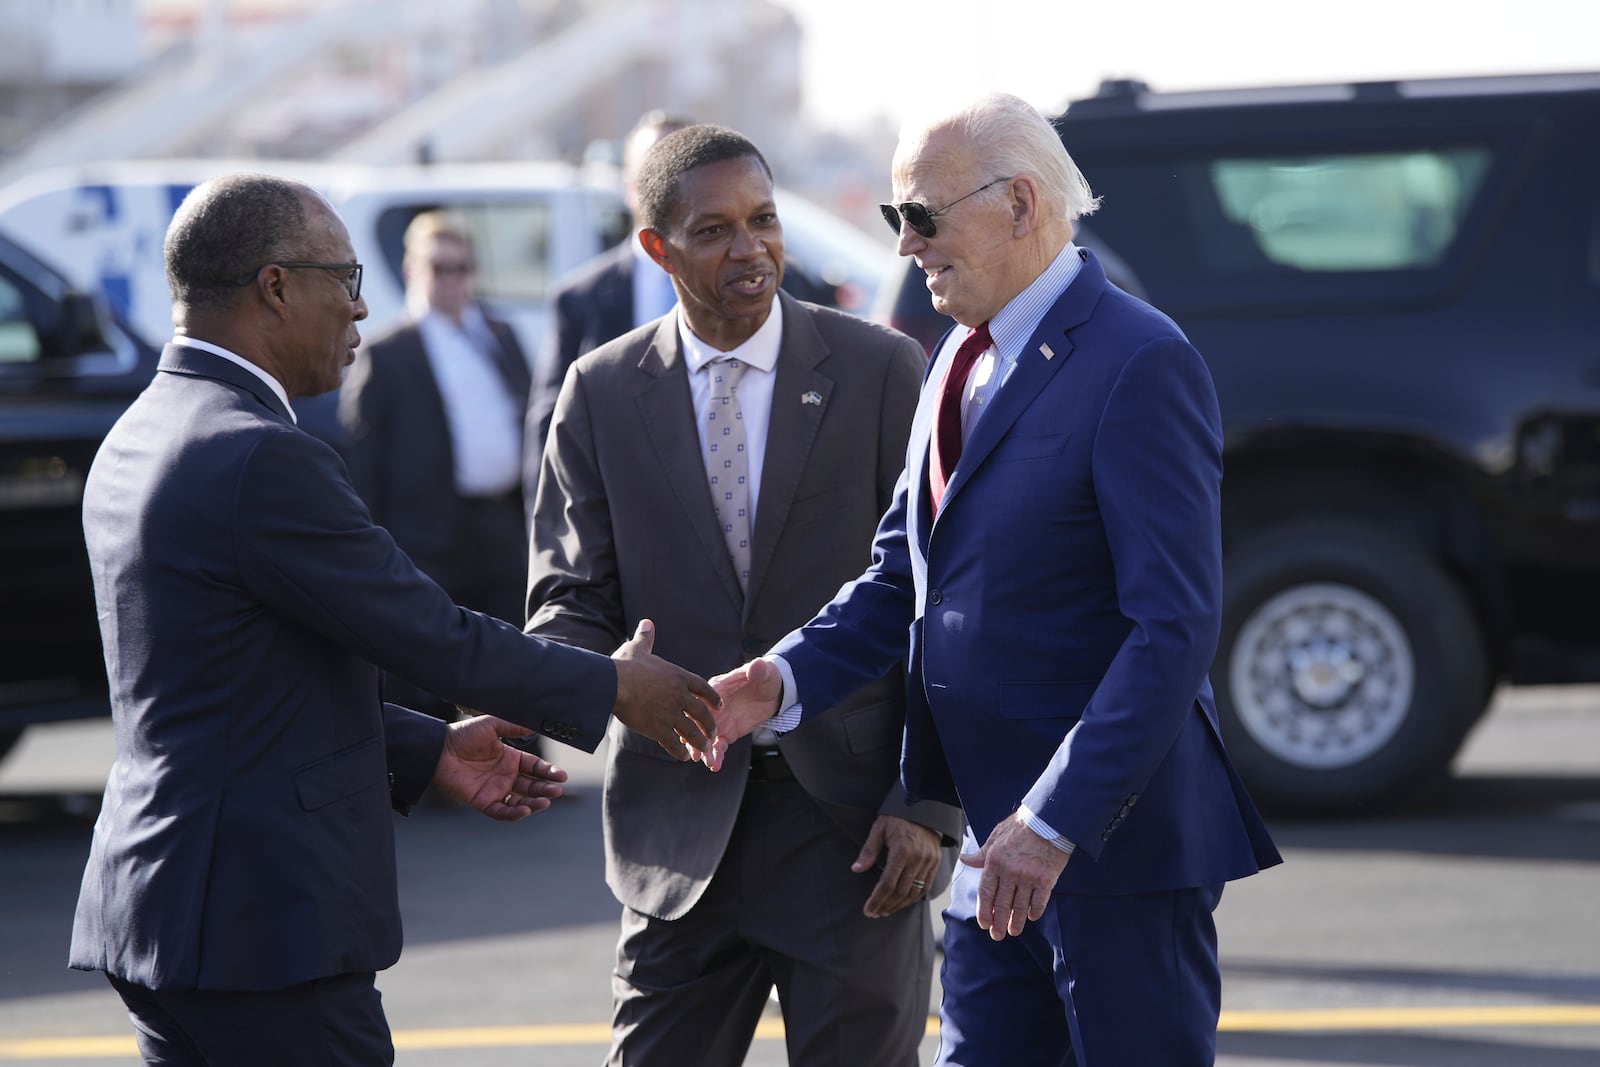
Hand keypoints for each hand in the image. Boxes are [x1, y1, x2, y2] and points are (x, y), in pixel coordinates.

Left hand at [432, 714, 567, 820]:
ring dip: (535, 802)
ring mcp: (495, 790)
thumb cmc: (463, 735)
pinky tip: (526, 810)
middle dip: (546, 789)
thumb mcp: (491, 725)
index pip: (536, 768)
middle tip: (557, 791)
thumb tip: (535, 726)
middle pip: (532, 786)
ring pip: (521, 801)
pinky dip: (514, 813)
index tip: (562, 776)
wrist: (439, 750)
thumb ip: (514, 727)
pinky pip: (502, 811)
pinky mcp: (483, 802)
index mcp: (511, 759)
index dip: (549, 772)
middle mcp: (506, 776)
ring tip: (546, 801)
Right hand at [611, 619, 719, 759]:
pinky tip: (682, 756)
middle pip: (702, 712)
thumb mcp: (638, 648)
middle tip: (713, 732)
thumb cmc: (624, 665)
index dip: (712, 697)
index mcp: (678, 676)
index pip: (703, 687)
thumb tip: (647, 622)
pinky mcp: (658, 729)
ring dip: (700, 741)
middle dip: (709, 724)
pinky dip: (680, 751)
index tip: (719, 705)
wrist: (613, 683)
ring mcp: (670, 713)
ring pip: (692, 731)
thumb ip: (646, 637)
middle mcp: (679, 695)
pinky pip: (674, 743)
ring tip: (704, 749)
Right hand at [700, 657, 782, 770]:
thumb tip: (757, 665)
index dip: (696, 711)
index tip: (691, 722)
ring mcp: (719, 722)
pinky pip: (719, 747)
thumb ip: (757, 670)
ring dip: (703, 750)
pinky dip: (716, 756)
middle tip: (694, 750)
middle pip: (698, 722)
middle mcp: (713, 707)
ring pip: (706, 738)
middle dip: (694, 736)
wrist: (773, 692)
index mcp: (717, 689)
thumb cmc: (765, 677)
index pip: (702, 700)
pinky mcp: (727, 733)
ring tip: (705, 761)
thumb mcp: (764, 673)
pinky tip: (714, 766)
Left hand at [853, 814, 941, 917]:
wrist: (924, 807)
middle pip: (900, 892)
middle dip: (886, 906)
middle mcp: (916, 859)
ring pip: (913, 892)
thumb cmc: (898, 817)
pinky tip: (903, 902)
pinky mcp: (935, 863)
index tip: (868, 910)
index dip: (877, 900)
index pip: (887, 884)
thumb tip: (856, 869)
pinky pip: (925, 887)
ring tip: (886, 910)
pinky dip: (914, 898)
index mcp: (901, 851)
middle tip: (875, 913)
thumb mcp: (879, 828)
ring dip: (899, 905)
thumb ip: (869, 850)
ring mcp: (928, 862)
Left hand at [959, 812, 1070, 939]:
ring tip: (1013, 931)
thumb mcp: (995, 836)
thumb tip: (964, 859)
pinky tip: (1032, 917)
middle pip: (1001, 904)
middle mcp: (1009, 871)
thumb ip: (981, 853)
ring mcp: (1028, 876)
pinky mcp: (1046, 879)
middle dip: (998, 923)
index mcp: (994, 860)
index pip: (986, 892)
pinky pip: (1039, 902)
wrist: (1048, 819)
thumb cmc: (1020, 827)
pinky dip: (1034, 912)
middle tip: (997, 936)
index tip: (983, 923)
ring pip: (1020, 907)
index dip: (983, 910)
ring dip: (1016, 922)